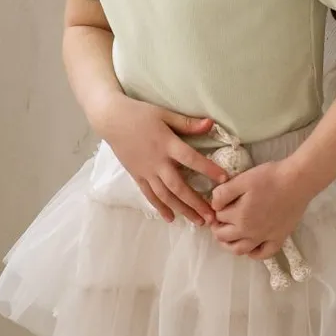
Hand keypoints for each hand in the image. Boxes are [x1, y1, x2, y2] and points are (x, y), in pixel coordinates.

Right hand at [94, 97, 227, 225]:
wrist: (111, 119)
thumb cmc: (140, 114)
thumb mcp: (165, 114)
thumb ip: (187, 123)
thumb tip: (211, 124)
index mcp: (167, 144)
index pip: (191, 159)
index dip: (208, 169)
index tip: (224, 180)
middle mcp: (157, 161)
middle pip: (178, 186)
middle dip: (196, 203)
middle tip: (212, 217)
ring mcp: (146, 171)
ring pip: (165, 195)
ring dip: (182, 209)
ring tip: (197, 221)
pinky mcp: (137, 176)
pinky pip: (149, 195)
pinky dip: (160, 208)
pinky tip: (171, 219)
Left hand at [210, 158, 313, 258]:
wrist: (297, 182)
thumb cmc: (270, 178)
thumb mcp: (242, 180)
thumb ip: (223, 193)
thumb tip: (214, 205)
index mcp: (238, 216)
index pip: (218, 218)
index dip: (216, 210)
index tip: (220, 204)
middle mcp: (249, 232)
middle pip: (223, 237)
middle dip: (218, 228)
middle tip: (220, 219)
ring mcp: (264, 238)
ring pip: (239, 250)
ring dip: (229, 245)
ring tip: (229, 235)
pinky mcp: (278, 239)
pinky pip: (263, 254)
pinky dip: (253, 253)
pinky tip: (251, 246)